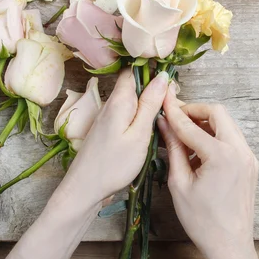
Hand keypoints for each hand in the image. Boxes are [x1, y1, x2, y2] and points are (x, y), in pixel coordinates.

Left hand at [62, 68, 168, 204]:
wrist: (85, 188)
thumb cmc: (114, 164)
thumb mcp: (140, 133)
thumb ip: (150, 104)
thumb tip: (163, 76)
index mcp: (120, 99)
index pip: (135, 69)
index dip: (153, 71)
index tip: (171, 83)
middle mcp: (112, 103)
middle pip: (136, 85)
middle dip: (156, 91)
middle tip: (173, 107)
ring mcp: (109, 116)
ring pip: (134, 101)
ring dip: (150, 106)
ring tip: (166, 120)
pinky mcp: (108, 129)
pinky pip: (129, 115)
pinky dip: (142, 119)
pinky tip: (151, 132)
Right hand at [157, 87, 258, 258]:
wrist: (230, 246)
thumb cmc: (202, 221)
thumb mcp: (179, 183)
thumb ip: (173, 149)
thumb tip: (164, 124)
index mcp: (222, 155)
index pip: (192, 125)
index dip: (174, 112)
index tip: (162, 101)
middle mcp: (241, 151)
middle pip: (218, 113)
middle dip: (194, 111)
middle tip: (174, 116)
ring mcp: (249, 157)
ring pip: (227, 124)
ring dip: (205, 124)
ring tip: (183, 135)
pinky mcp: (251, 164)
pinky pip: (232, 140)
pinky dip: (215, 137)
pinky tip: (198, 151)